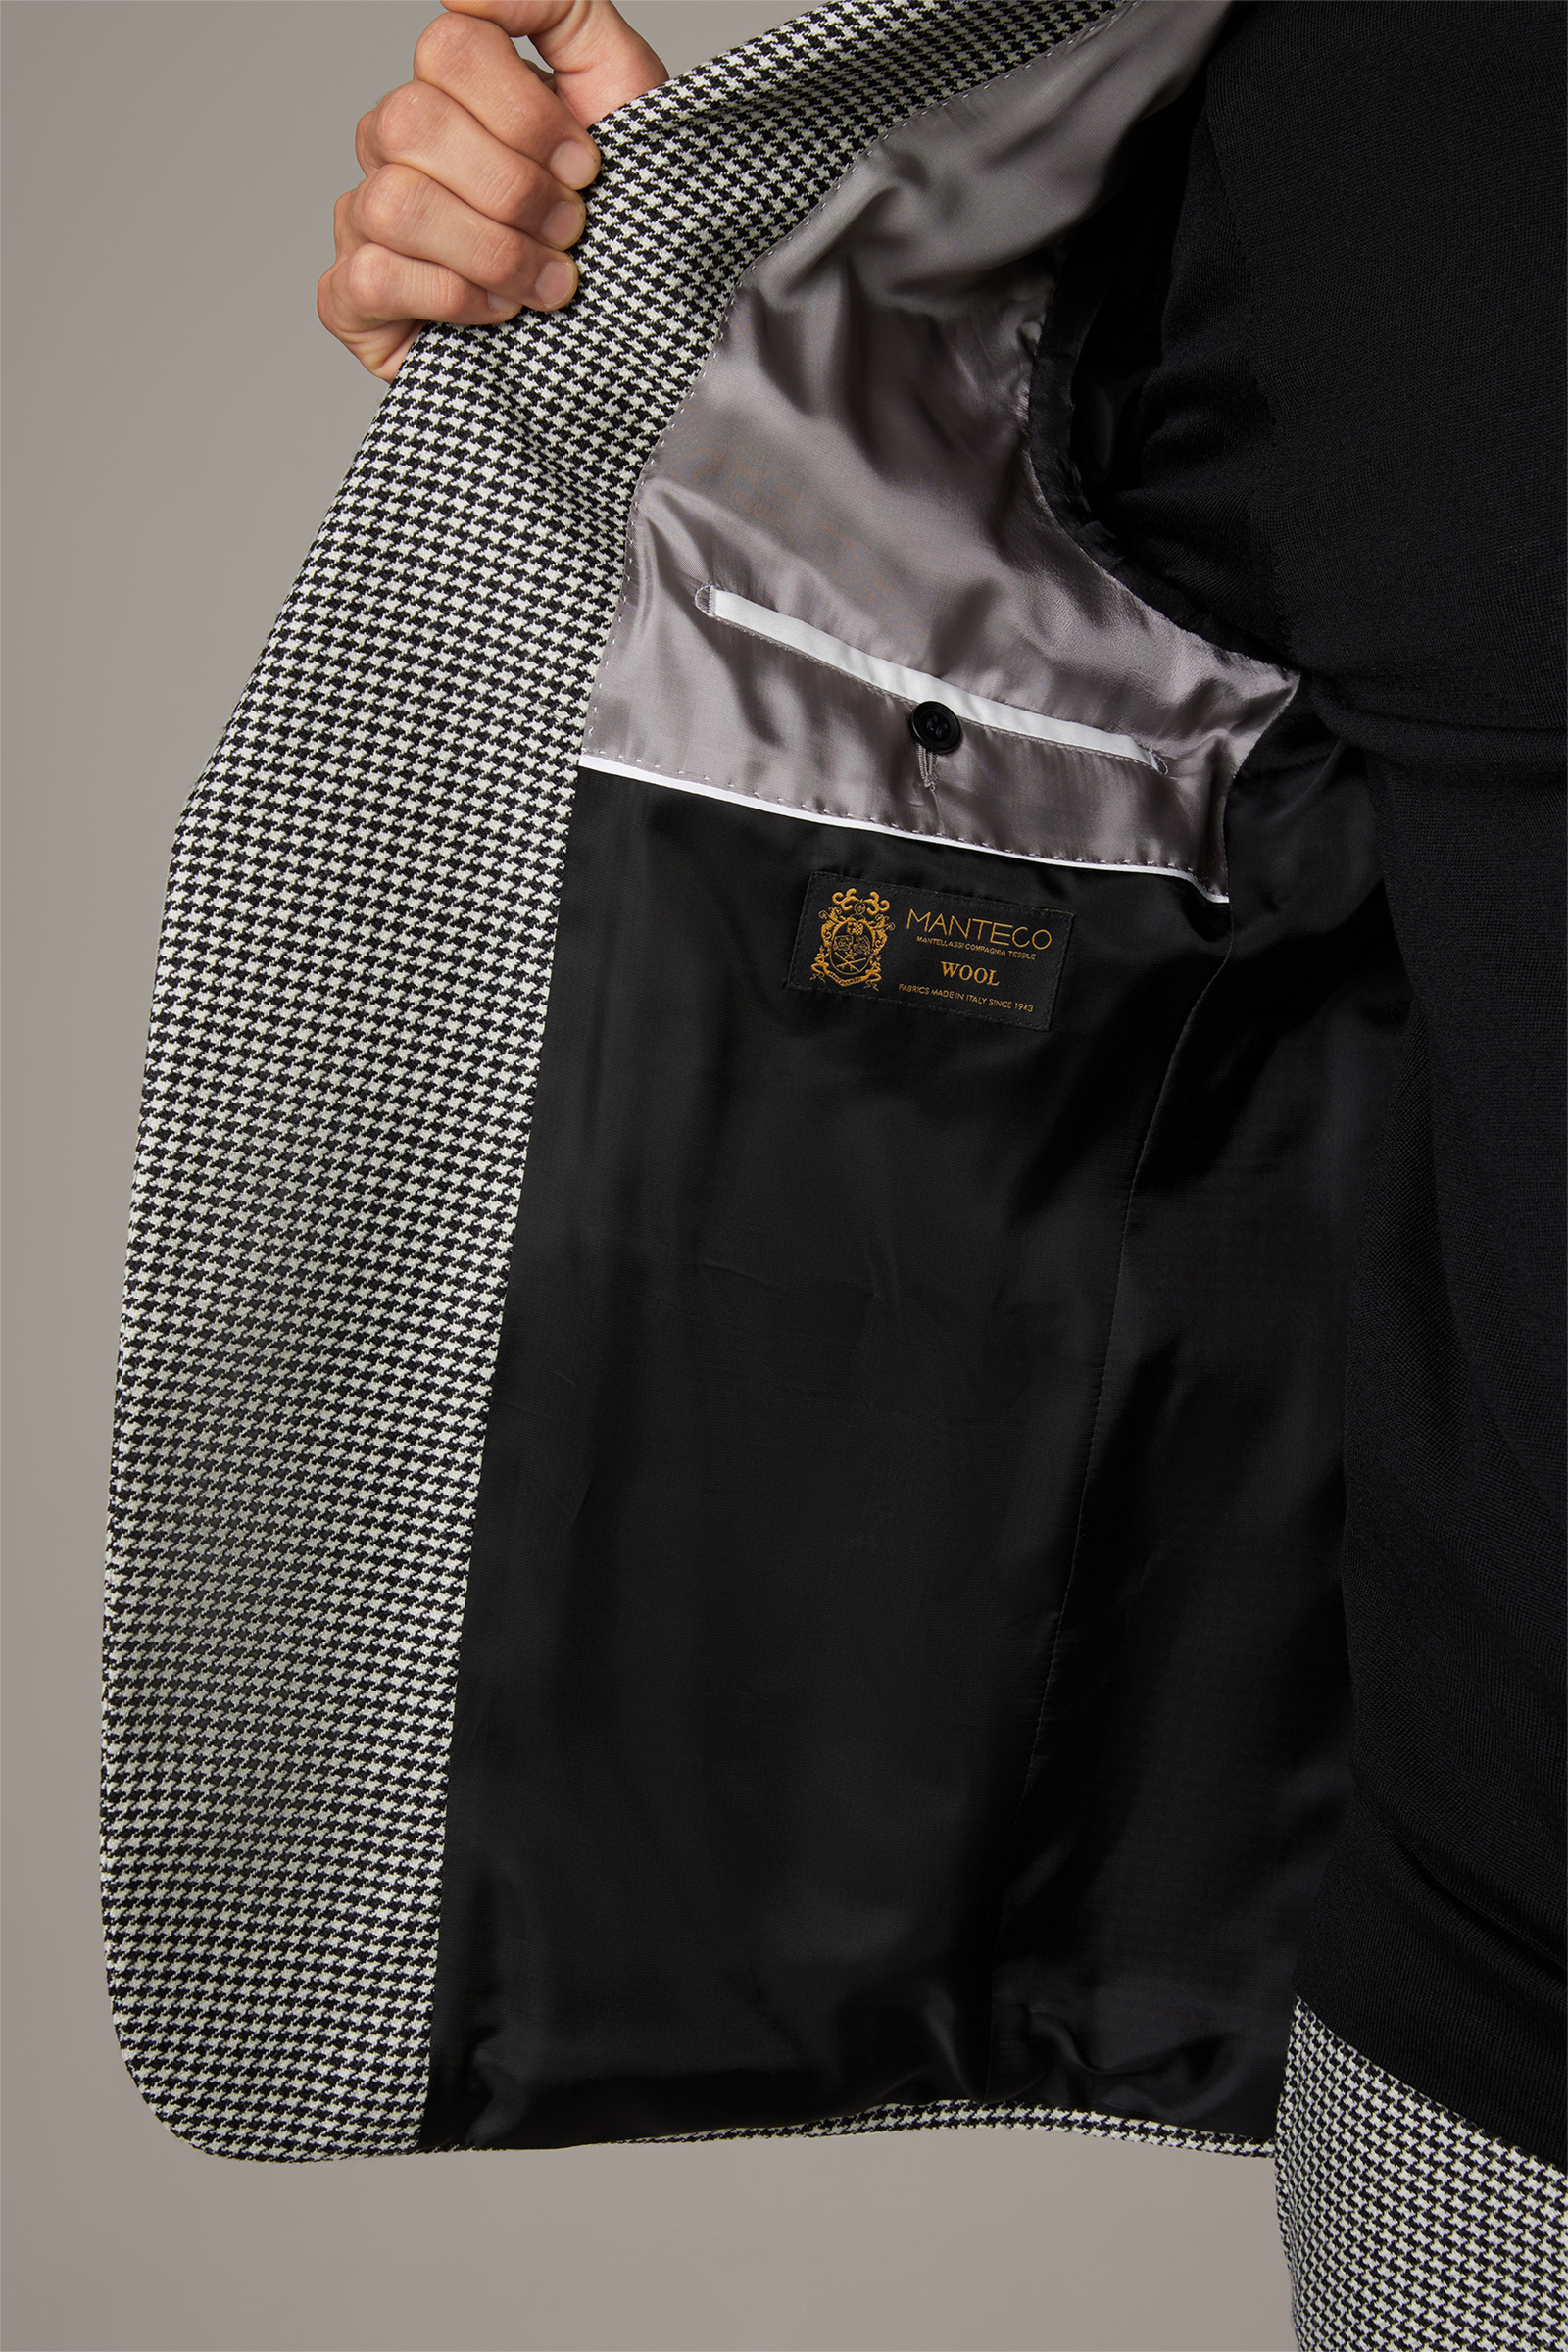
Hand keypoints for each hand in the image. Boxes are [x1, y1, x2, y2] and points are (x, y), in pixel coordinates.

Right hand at [319, 0, 665, 379]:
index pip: (449, 47)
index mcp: (450, 86)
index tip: (585, 164)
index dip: (525, 112)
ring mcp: (365, 218)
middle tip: (570, 230)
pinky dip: (451, 299)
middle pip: (414, 122)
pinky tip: (499, 313)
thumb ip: (556, 5)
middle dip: (514, 190)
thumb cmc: (620, 210)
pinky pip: (371, 277)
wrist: (630, 325)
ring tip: (547, 283)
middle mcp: (395, 143)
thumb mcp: (617, 84)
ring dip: (492, 252)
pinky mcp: (353, 299)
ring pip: (396, 204)